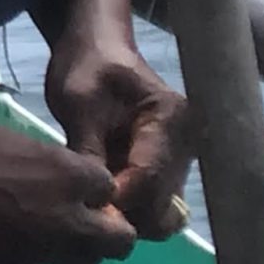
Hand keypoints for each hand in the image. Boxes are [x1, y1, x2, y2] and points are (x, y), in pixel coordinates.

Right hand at [0, 118, 140, 263]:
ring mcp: (40, 249)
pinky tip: (14, 231)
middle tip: (84, 214)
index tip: (80, 183)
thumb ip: (52, 166)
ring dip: (79, 245)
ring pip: (85, 260)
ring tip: (49, 225)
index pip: (111, 189)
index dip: (96, 187)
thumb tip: (68, 181)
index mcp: (68, 176)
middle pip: (117, 240)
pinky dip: (42, 251)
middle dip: (108, 227)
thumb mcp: (13, 141)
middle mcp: (65, 219)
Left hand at [44, 35, 190, 239]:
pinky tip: (100, 202)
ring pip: (161, 210)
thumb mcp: (78, 101)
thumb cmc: (87, 66)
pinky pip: (153, 201)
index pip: (150, 175)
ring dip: (128, 216)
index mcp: (169, 118)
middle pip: (163, 202)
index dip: (119, 199)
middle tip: (84, 213)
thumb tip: (94, 199)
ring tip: (90, 207)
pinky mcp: (167, 168)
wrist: (98, 47)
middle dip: (126, 215)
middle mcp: (186, 142)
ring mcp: (180, 158)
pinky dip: (130, 208)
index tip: (85, 208)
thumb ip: (87, 148)